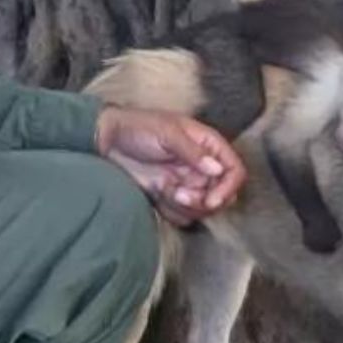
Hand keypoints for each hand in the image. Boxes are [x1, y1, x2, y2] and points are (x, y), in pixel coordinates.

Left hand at [95, 106, 246, 226]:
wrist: (107, 141)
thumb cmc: (138, 127)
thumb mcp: (167, 133)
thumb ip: (193, 152)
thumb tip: (217, 170)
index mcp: (208, 145)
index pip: (234, 170)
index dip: (228, 188)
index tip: (211, 200)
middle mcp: (202, 166)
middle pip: (223, 195)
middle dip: (206, 202)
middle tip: (181, 195)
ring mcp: (187, 182)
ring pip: (203, 209)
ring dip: (188, 208)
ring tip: (167, 191)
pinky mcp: (171, 196)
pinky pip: (182, 215)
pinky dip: (172, 212)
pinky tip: (158, 195)